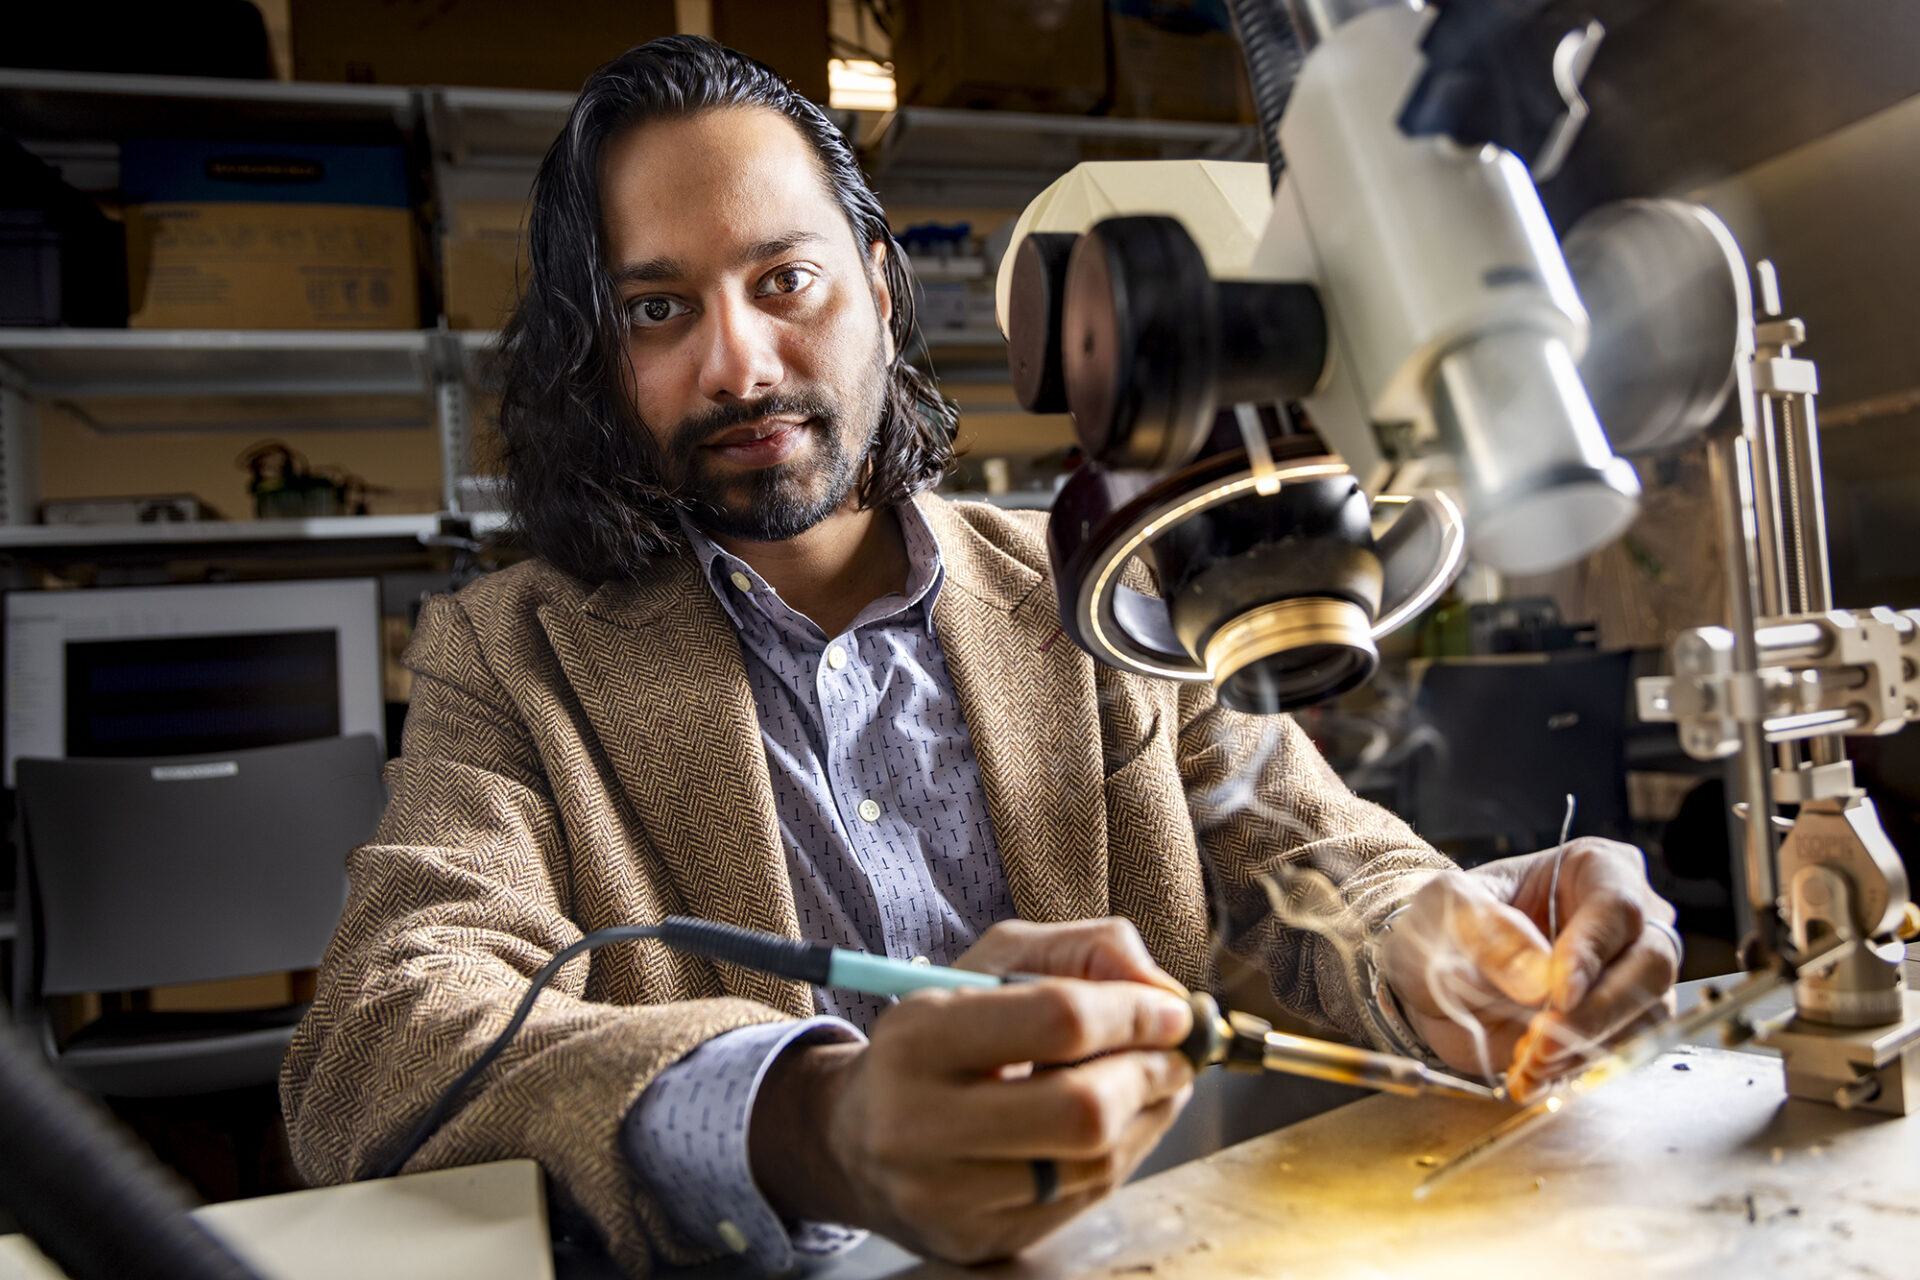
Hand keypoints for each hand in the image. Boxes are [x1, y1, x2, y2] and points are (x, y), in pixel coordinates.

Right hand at [749, 919, 1195, 1263]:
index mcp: (917, 1034)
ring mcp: (944, 1195)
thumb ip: (1084, 950)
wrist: (856, 1137)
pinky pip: (1082, 1200)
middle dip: (1151, 1073)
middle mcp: (918, 1124)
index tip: (1173, 1011)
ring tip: (1150, 1082)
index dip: (1135, 1013)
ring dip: (1147, 1116)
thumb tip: (1163, 991)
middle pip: (1082, 1108)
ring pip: (1092, 1162)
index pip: (1059, 1020)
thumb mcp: (995, 964)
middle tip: (1174, 1054)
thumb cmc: (940, 1037)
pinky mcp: (975, 1240)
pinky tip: (1117, 1124)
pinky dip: (1121, 1154)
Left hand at [1373, 839, 1680, 1097]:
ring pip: (1645, 1017)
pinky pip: (1623, 1054)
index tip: (1557, 993)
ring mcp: (1629, 975)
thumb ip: (1488, 933)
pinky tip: (1532, 1075)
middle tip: (1544, 1040)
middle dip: (1598, 1011)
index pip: (1617, 907)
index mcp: (1593, 868)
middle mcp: (1626, 921)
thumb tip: (1539, 980)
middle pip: (1650, 965)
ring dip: (1587, 1048)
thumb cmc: (1445, 921)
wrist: (1433, 971)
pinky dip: (1577, 1071)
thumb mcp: (1447, 909)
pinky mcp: (1620, 1024)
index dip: (1592, 952)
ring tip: (1527, 1061)